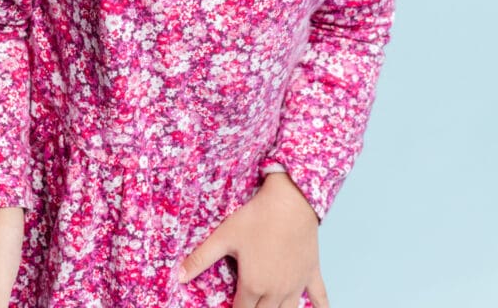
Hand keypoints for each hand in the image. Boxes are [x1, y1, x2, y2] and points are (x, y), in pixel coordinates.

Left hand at [178, 172, 328, 306]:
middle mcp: (276, 291)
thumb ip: (200, 258)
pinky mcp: (311, 272)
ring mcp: (296, 284)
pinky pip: (319, 298)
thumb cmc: (256, 217)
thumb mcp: (224, 236)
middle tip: (247, 306)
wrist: (291, 200)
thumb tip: (178, 276)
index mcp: (253, 285)